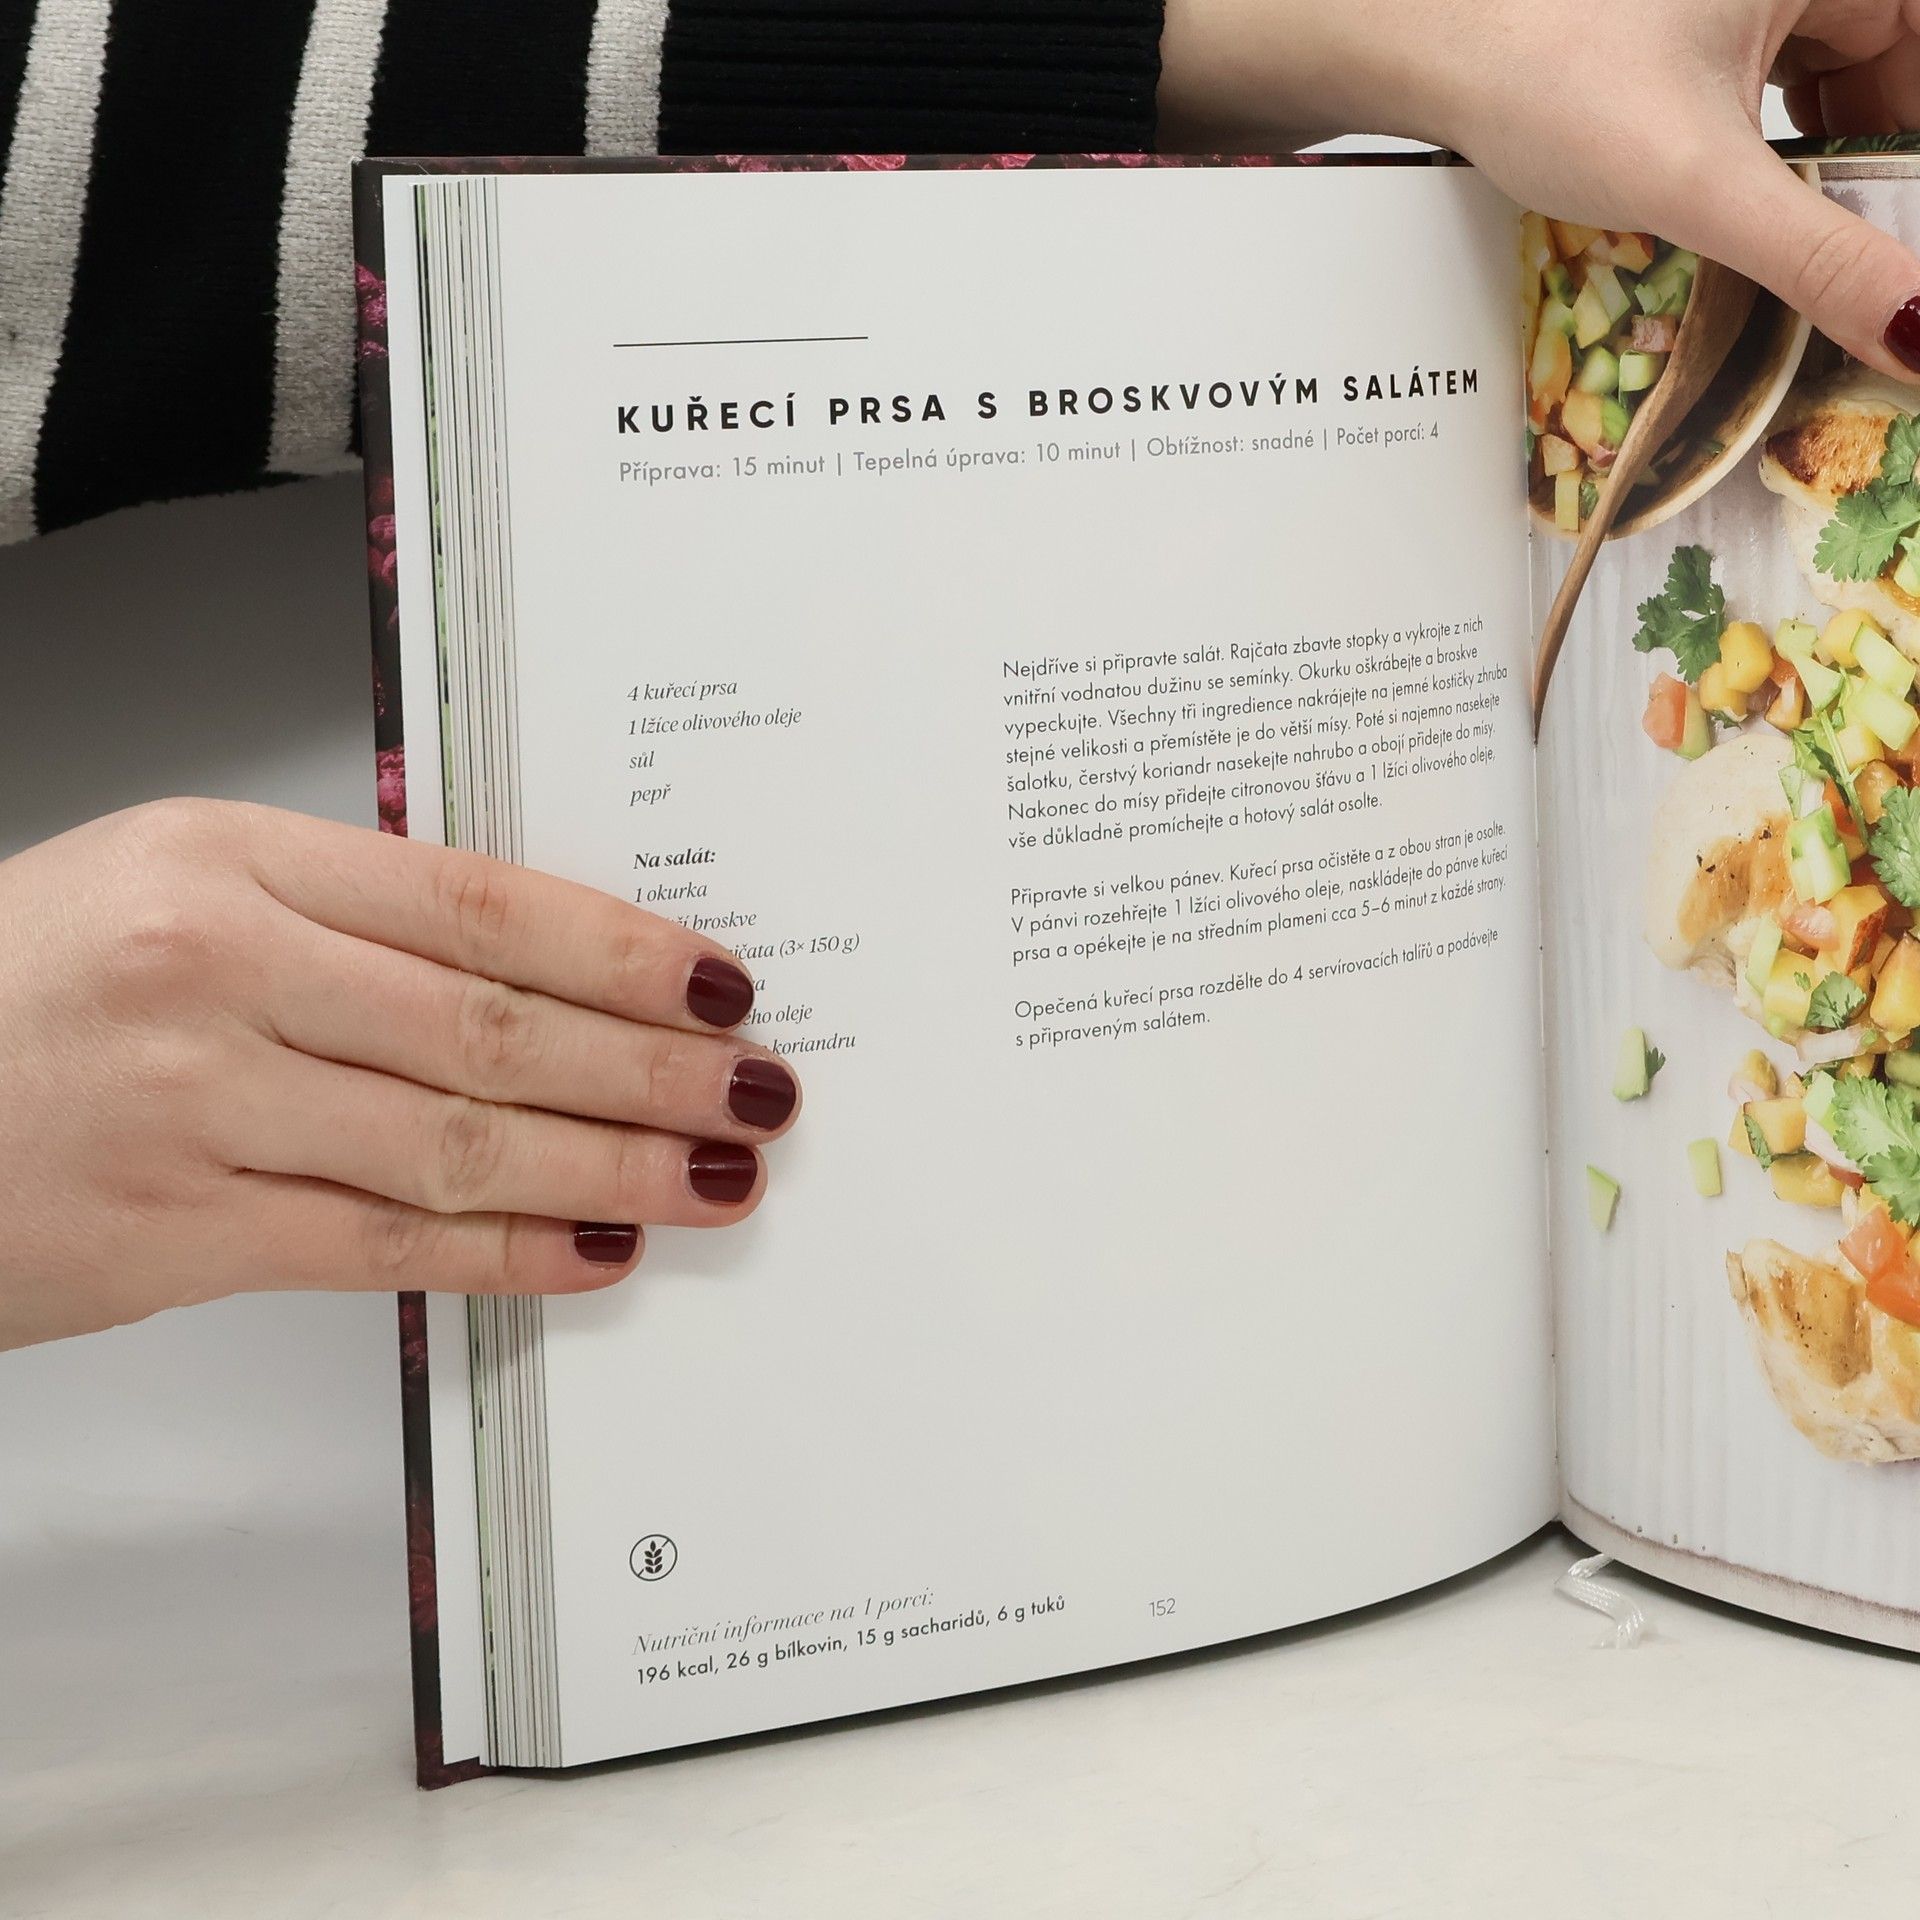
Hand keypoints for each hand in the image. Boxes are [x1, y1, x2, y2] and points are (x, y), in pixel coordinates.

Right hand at [0, 800, 800, 1348]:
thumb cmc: (21, 985)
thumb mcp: (171, 890)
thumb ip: (345, 922)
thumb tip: (540, 976)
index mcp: (228, 861)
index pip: (478, 904)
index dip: (619, 950)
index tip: (717, 981)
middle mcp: (215, 972)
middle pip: (489, 1026)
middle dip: (648, 1068)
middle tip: (756, 1090)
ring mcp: (192, 1108)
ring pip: (455, 1142)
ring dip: (608, 1165)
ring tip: (713, 1176)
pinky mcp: (170, 1235)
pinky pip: (381, 1246)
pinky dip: (504, 1253)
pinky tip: (595, 1249)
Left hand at [1159, 0, 1919, 379]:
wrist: (1412, 41)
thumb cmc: (1545, 75)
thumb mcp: (1702, 181)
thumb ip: (1819, 261)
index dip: (1909, 160)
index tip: (1891, 245)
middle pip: (1875, 72)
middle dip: (1858, 172)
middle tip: (1837, 268)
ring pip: (1813, 84)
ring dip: (1801, 170)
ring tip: (1775, 252)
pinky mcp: (1674, 23)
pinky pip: (1750, 87)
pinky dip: (1744, 153)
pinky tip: (1714, 210)